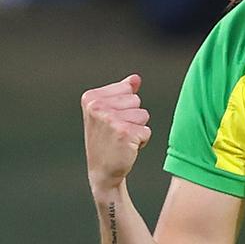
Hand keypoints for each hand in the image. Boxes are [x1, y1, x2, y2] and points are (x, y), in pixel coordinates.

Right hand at [81, 74, 151, 195]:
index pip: (127, 88)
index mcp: (91, 97)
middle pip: (136, 100)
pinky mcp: (124, 133)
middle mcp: (98, 107)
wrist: (102, 172)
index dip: (125, 105)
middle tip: (116, 131)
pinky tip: (126, 147)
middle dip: (132, 116)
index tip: (110, 119)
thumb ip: (123, 91)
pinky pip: (147, 130)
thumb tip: (135, 78)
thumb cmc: (106, 139)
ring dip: (137, 128)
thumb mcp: (109, 111)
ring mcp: (110, 120)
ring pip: (143, 114)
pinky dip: (141, 140)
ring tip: (121, 138)